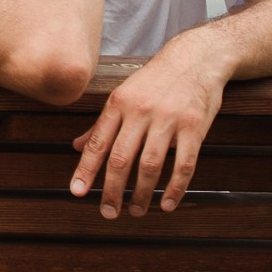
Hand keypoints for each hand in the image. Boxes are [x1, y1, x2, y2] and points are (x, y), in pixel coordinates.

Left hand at [69, 43, 225, 217]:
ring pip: (150, 165)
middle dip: (111, 189)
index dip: (86, 169)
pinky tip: (167, 204)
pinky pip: (184, 164)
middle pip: (120, 158)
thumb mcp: (123, 95)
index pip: (98, 142)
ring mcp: (168, 119)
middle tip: (108, 212)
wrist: (195, 59)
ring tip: (136, 211)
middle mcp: (140, 111)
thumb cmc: (154, 81)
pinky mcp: (194, 127)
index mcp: (119, 104)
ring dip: (142, 193)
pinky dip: (175, 188)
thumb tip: (77, 146)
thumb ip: (102, 124)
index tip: (76, 192)